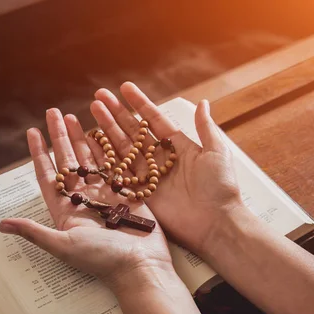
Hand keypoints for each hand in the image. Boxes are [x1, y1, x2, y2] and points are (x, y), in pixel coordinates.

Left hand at [0, 108, 172, 290]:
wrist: (141, 266)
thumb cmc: (102, 259)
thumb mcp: (63, 245)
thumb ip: (34, 231)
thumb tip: (2, 225)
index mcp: (66, 211)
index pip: (48, 176)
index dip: (39, 153)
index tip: (32, 131)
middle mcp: (83, 201)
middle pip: (68, 162)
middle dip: (59, 137)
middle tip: (53, 112)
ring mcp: (105, 195)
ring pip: (89, 160)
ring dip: (81, 138)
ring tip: (74, 116)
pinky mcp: (125, 194)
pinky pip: (113, 165)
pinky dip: (107, 148)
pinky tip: (101, 131)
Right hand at [91, 82, 245, 255]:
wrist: (216, 224)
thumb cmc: (221, 189)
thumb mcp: (217, 152)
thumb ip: (206, 128)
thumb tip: (203, 103)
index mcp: (179, 147)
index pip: (154, 120)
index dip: (139, 104)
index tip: (124, 88)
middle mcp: (160, 160)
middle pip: (133, 132)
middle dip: (116, 113)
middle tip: (99, 97)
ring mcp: (148, 177)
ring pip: (123, 148)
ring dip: (107, 130)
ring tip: (93, 111)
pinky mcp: (140, 194)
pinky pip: (120, 173)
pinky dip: (106, 158)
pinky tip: (93, 143)